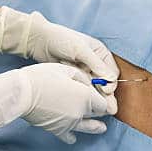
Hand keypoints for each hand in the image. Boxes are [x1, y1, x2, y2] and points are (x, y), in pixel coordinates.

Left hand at [0, 6, 119, 102]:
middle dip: (107, 95)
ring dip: (97, 98)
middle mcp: (95, 64)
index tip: (105, 89)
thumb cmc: (61, 39)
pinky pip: (83, 90)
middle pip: (105, 83)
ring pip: (94, 88)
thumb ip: (96, 64)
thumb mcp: (80, 49)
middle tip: (110, 109)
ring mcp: (84, 73)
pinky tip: (87, 104)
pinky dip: (85, 96)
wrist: (39, 41)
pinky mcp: (74, 79)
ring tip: (103, 111)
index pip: (111, 73)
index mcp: (100, 54)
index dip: (110, 83)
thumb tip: (111, 79)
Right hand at [0, 63, 112, 143]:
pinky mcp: (57, 130)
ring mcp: (70, 123)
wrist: (22, 93)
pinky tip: (73, 137)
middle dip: (99, 111)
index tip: (104, 100)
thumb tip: (89, 85)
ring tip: (101, 128)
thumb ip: (83, 79)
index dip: (104, 101)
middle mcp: (81, 112)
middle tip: (102, 111)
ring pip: (88, 128)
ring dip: (95, 127)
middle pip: (96, 115)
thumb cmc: (43, 77)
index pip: (103, 104)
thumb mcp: (67, 70)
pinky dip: (71, 136)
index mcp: (86, 97)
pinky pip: (69, 136)